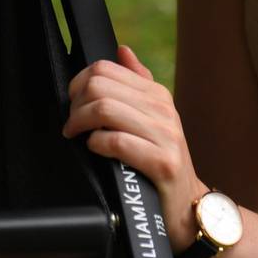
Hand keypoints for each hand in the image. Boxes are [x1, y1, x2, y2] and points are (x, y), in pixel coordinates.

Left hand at [63, 46, 206, 251]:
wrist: (187, 206)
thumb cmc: (160, 163)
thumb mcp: (153, 119)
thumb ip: (138, 85)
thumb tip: (122, 51)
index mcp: (157, 94)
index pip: (105, 68)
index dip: (78, 84)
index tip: (72, 104)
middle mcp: (163, 109)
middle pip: (99, 86)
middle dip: (74, 104)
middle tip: (71, 124)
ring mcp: (165, 135)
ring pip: (105, 110)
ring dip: (80, 123)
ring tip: (76, 136)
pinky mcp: (163, 162)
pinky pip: (117, 142)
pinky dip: (96, 144)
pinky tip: (95, 150)